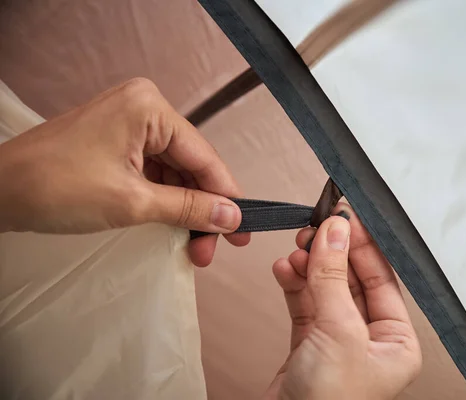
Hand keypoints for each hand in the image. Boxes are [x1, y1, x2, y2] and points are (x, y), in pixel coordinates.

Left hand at [0, 78, 249, 265]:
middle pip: (190, 165)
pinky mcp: (117, 139)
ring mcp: (129, 122)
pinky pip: (154, 171)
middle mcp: (145, 107)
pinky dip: (164, 200)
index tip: (244, 230)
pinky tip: (173, 227)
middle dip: (202, 210)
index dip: (228, 197)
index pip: (203, 157)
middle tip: (212, 250)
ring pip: (174, 171)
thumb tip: (233, 217)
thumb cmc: (58, 188)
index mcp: (150, 108)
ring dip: (184, 209)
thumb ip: (189, 208)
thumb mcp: (133, 202)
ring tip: (193, 247)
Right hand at [267, 204, 421, 398]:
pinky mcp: (309, 345)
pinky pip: (305, 304)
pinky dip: (294, 284)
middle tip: (315, 227)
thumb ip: (333, 276)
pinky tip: (285, 269)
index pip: (382, 279)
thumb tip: (336, 229)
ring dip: (310, 267)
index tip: (345, 216)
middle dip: (332, 253)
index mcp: (396, 341)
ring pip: (325, 289)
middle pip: (352, 280)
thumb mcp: (337, 331)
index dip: (363, 245)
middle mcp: (371, 339)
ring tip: (296, 250)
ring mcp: (338, 341)